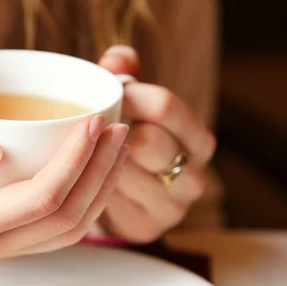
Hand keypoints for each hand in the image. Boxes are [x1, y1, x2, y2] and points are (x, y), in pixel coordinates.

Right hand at [0, 116, 128, 262]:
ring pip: (73, 229)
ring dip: (103, 188)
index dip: (75, 162)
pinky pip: (64, 228)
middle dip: (100, 172)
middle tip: (119, 129)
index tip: (94, 123)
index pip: (40, 199)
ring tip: (119, 145)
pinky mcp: (15, 241)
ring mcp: (5, 248)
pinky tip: (100, 166)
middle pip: (66, 218)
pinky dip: (91, 198)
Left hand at [97, 45, 215, 240]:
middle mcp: (195, 177)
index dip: (130, 94)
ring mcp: (173, 207)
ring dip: (100, 159)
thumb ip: (127, 77)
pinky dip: (94, 185)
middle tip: (92, 123)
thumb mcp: (134, 105)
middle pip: (146, 142)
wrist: (134, 197)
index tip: (106, 91)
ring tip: (87, 151)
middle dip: (112, 129)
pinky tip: (87, 178)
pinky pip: (110, 201)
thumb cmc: (132, 140)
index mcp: (199, 140)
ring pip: (123, 172)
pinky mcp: (146, 228)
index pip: (166, 107)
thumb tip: (119, 58)